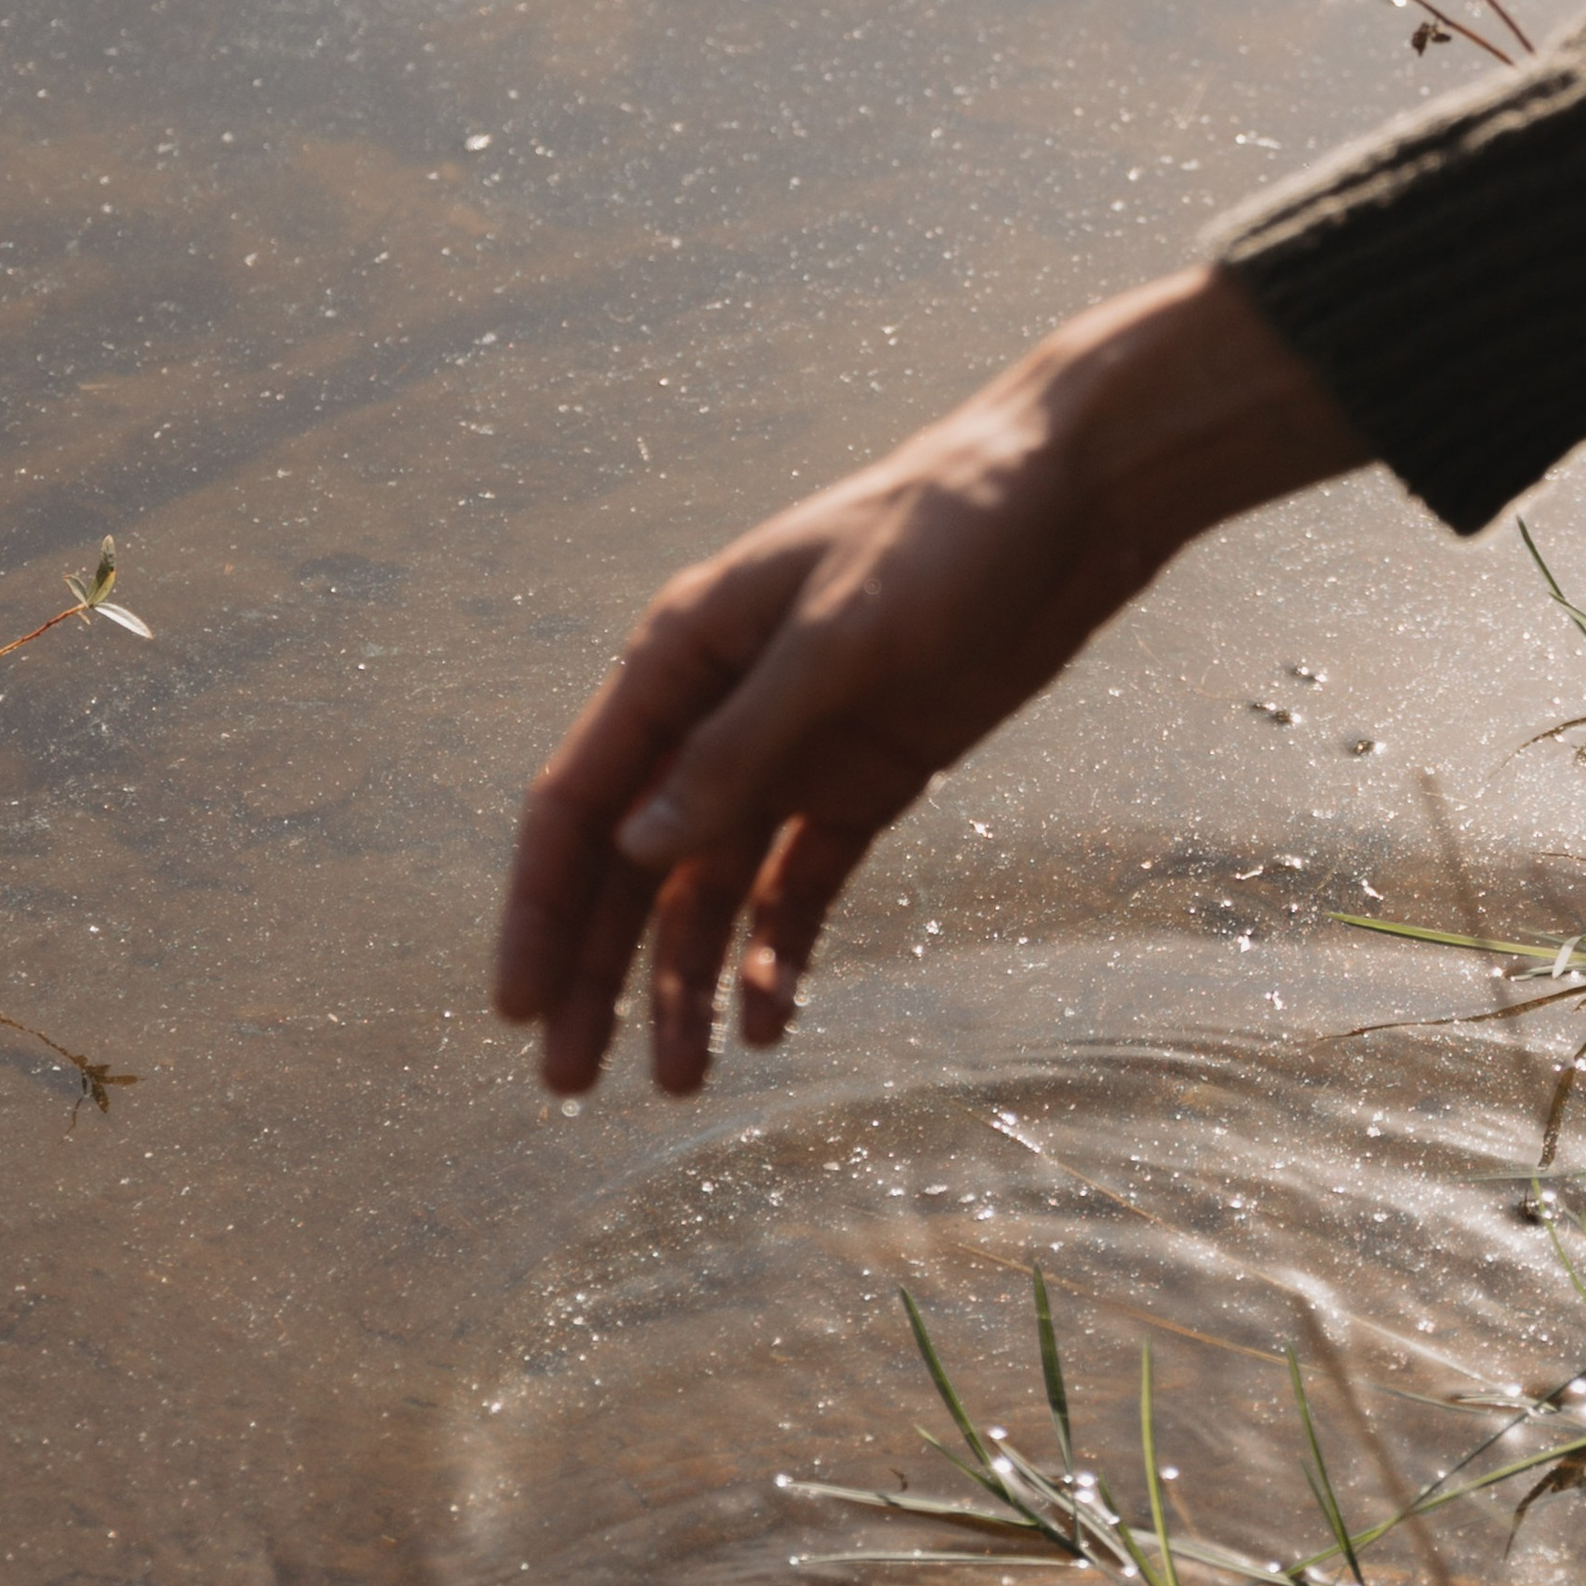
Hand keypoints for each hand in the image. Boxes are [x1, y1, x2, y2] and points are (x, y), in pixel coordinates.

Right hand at [492, 261, 1368, 1092]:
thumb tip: (640, 850)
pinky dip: (777, 957)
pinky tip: (768, 1024)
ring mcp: (786, 757)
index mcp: (677, 662)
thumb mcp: (842, 636)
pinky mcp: (859, 786)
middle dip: (594, 976)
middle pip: (629, 871)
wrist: (1070, 501)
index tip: (515, 1008)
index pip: (578, 805)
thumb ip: (743, 744)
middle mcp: (713, 717)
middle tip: (571, 1085)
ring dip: (684, 986)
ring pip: (706, 896)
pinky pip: (795, 890)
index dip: (538, 910)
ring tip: (678, 1083)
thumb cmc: (945, 535)